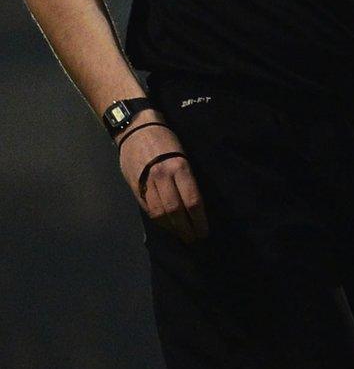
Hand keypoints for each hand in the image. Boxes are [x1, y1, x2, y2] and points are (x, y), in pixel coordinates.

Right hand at [119, 117, 207, 242]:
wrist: (136, 129)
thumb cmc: (166, 140)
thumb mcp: (183, 155)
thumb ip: (186, 179)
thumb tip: (194, 204)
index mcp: (180, 168)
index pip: (192, 201)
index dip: (199, 220)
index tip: (204, 231)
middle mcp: (163, 177)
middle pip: (176, 211)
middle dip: (186, 228)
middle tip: (194, 239)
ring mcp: (146, 182)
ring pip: (159, 213)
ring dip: (171, 228)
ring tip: (181, 236)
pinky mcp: (134, 186)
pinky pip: (147, 208)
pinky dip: (157, 220)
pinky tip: (166, 225)